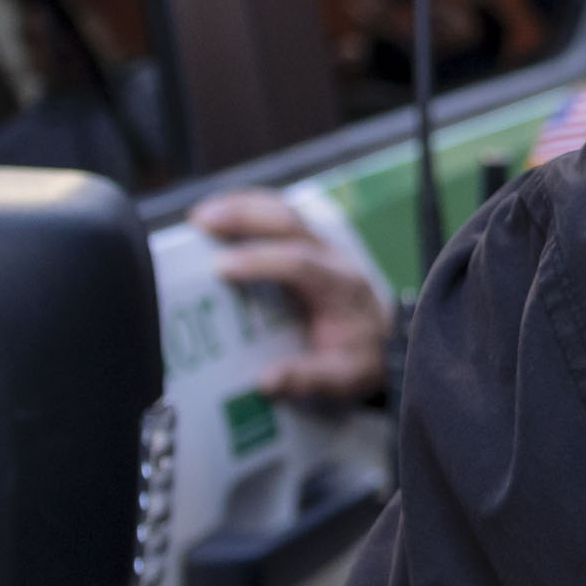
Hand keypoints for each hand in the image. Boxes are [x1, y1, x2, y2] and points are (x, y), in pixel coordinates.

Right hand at [195, 193, 393, 405]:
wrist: (385, 337)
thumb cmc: (361, 354)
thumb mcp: (342, 376)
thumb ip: (308, 378)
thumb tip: (266, 381)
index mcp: (340, 286)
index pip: (300, 263)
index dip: (260, 261)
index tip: (221, 266)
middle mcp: (332, 256)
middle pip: (289, 222)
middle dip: (243, 216)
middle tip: (199, 221)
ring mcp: (321, 243)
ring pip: (283, 210)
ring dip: (241, 205)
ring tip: (200, 214)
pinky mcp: (308, 241)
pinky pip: (278, 213)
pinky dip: (247, 207)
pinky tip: (219, 212)